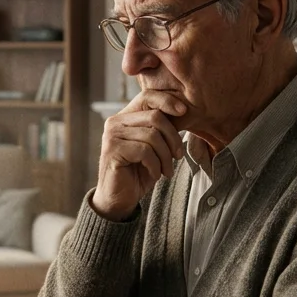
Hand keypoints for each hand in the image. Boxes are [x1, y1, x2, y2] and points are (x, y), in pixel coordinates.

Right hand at [92, 90, 185, 220]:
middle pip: (155, 117)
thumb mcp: (153, 147)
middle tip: (178, 156)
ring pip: (152, 136)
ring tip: (166, 170)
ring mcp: (112, 135)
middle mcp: (115, 122)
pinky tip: (155, 174)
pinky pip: (145, 151)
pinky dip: (155, 165)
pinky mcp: (112, 150)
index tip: (184, 112)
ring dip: (165, 157)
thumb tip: (182, 110)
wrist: (119, 199)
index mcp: (125, 116)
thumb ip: (160, 129)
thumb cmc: (138, 172)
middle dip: (173, 138)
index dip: (167, 101)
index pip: (147, 97)